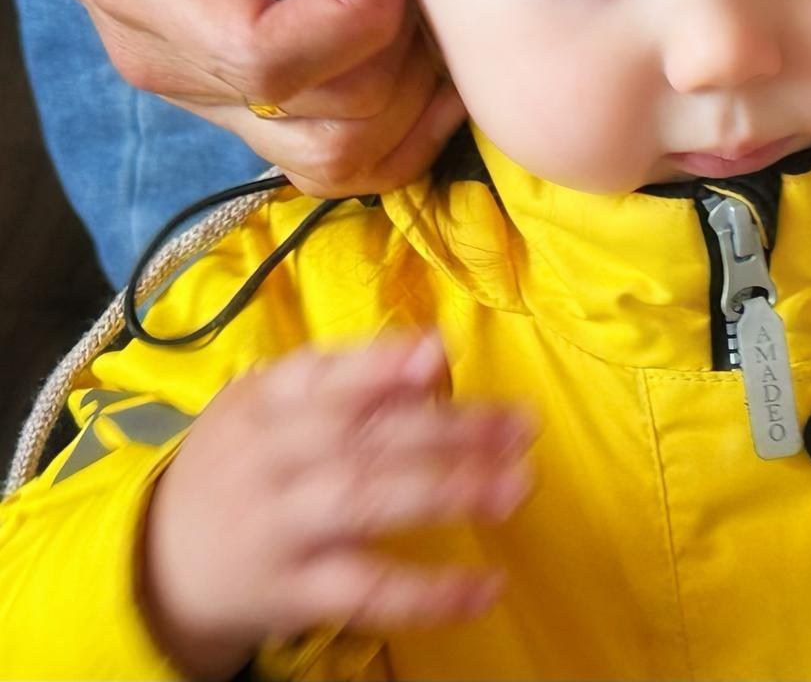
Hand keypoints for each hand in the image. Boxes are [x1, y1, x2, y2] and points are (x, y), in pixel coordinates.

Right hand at [0, 0, 463, 193]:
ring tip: (431, 11)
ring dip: (406, 99)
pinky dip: (398, 128)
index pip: (262, 54)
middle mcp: (164, 54)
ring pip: (333, 156)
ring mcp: (199, 84)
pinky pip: (331, 155)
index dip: (354, 15)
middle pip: (318, 118)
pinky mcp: (233, 89)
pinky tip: (432, 63)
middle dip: (396, 53)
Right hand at [140, 335, 533, 677]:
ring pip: (365, 503)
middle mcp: (269, 458)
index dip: (381, 365)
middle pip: (361, 437)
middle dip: (446, 429)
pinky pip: (364, 594)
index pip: (324, 375)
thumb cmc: (242, 462)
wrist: (154, 562)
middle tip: (521, 425)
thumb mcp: (271, 405)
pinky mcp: (291, 593)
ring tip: (516, 485)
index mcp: (264, 400)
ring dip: (447, 492)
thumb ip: (349, 376)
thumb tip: (436, 350)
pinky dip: (428, 593)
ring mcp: (278, 527)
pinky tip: (486, 585)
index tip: (440, 352)